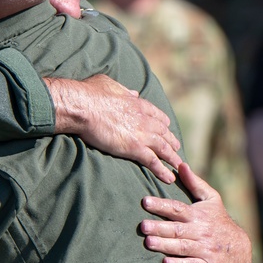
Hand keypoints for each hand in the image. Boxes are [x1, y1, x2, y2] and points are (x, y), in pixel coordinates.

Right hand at [45, 75, 181, 182]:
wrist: (83, 107)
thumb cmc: (91, 94)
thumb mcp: (110, 84)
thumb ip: (124, 90)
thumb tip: (133, 92)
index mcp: (138, 104)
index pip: (157, 115)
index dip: (163, 123)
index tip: (167, 127)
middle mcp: (144, 119)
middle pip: (163, 132)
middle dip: (171, 140)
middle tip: (176, 147)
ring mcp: (141, 134)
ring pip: (163, 148)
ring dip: (172, 157)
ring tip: (178, 164)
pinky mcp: (134, 148)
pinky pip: (153, 162)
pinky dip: (162, 170)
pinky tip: (169, 178)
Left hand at [139, 164, 251, 262]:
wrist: (240, 251)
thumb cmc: (220, 222)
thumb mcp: (212, 200)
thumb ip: (195, 183)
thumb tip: (181, 165)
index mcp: (198, 215)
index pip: (177, 208)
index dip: (161, 205)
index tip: (145, 201)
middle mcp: (200, 231)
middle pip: (177, 228)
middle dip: (159, 227)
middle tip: (142, 226)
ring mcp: (204, 249)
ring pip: (182, 247)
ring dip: (165, 245)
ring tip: (148, 243)